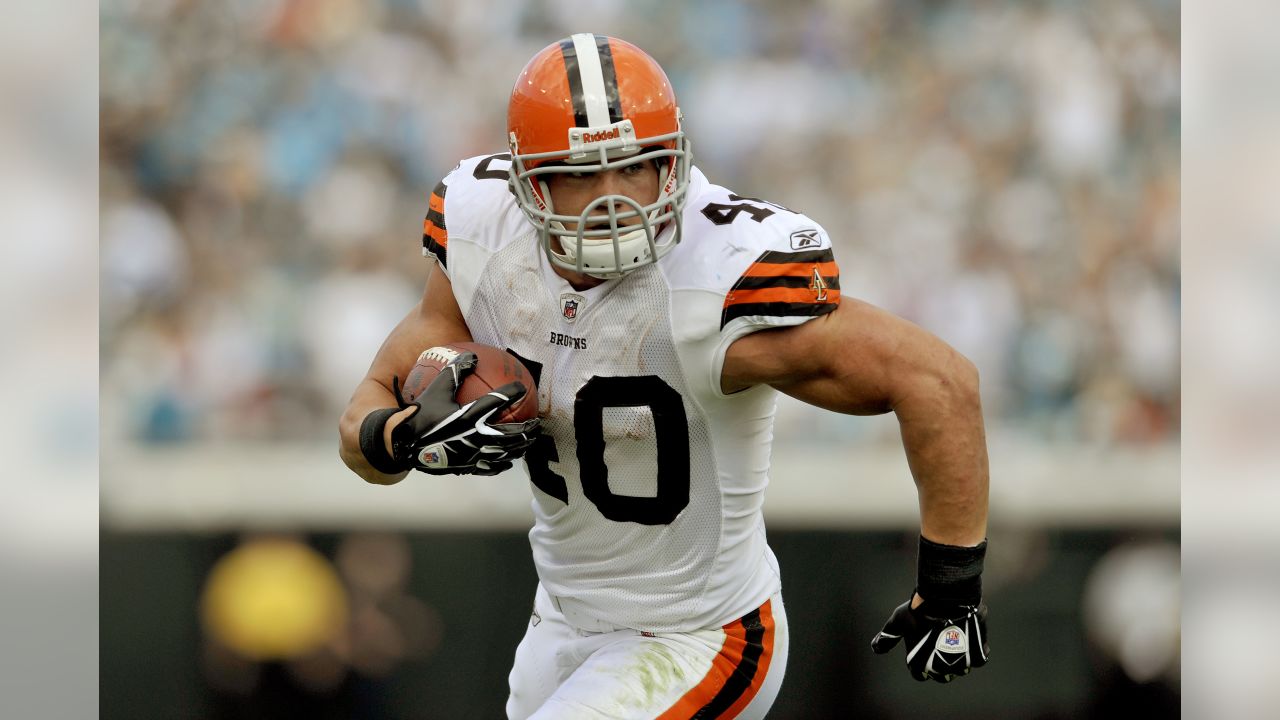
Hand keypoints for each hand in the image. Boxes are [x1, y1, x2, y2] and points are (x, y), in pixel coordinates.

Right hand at [389, 350, 539, 474]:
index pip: (498, 401)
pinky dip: (503, 462)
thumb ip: (454, 372)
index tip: (522, 387)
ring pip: (505, 452)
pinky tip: (508, 460)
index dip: (512, 393)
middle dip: (528, 429)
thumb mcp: (436, 390)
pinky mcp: (468, 466)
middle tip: (537, 423)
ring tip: (530, 441)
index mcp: (469, 415)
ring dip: (520, 447)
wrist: (404, 445)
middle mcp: (475, 436)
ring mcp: (473, 454)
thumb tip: (471, 355)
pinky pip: (491, 466)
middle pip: (511, 434)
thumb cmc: (420, 415)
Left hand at [871, 595, 988, 682]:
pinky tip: (972, 640)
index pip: (920, 675)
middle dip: (941, 665)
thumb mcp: (898, 622)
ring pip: (962, 668)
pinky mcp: (979, 653)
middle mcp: (941, 669)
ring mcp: (961, 663)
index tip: (924, 652)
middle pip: (942, 676)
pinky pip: (980, 659)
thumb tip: (875, 648)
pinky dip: (978, 652)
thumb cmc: (919, 610)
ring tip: (956, 641)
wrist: (945, 597)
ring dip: (960, 659)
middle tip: (941, 645)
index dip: (921, 665)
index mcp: (920, 665)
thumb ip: (887, 637)